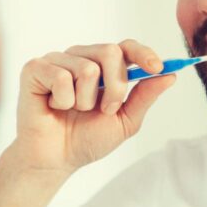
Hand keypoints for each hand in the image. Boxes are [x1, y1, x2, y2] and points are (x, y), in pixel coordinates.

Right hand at [7, 39, 175, 174]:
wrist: (55, 160)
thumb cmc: (86, 139)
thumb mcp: (125, 121)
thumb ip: (145, 97)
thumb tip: (171, 76)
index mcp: (104, 67)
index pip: (127, 47)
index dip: (144, 54)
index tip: (157, 68)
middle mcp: (81, 57)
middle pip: (111, 52)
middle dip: (116, 88)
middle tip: (106, 109)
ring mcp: (58, 60)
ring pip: (87, 68)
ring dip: (86, 100)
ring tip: (74, 111)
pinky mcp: (35, 68)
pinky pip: (60, 76)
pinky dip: (63, 100)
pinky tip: (55, 107)